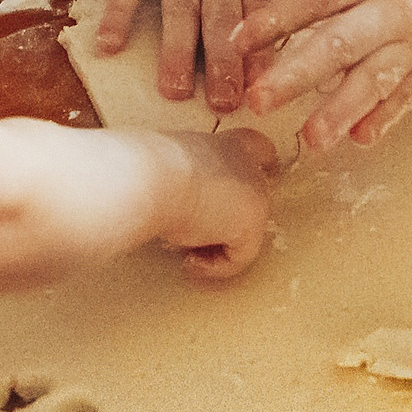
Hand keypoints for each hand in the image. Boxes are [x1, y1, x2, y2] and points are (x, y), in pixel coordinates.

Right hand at [100, 0, 330, 111]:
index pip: (268, 5)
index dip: (270, 46)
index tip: (274, 84)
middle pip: (224, 17)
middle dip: (225, 64)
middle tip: (227, 107)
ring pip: (178, 6)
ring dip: (175, 50)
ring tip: (174, 92)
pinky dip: (119, 11)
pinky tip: (109, 46)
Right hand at [156, 129, 277, 279]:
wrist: (152, 178)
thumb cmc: (149, 168)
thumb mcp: (171, 168)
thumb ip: (188, 179)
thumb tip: (176, 203)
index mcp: (226, 144)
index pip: (259, 148)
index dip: (262, 164)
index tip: (262, 176)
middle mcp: (248, 167)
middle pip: (253, 200)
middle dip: (228, 224)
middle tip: (196, 239)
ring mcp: (256, 196)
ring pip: (244, 234)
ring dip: (216, 249)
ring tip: (188, 254)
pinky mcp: (252, 225)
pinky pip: (239, 257)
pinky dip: (214, 266)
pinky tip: (192, 261)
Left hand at [231, 0, 411, 150]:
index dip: (278, 17)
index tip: (238, 42)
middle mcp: (395, 2)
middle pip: (343, 42)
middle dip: (299, 74)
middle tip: (257, 102)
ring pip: (376, 77)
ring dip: (343, 109)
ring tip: (310, 140)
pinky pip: (408, 97)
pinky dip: (385, 118)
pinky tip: (358, 141)